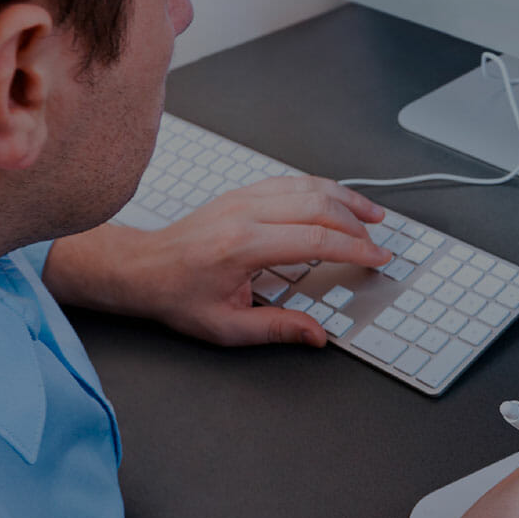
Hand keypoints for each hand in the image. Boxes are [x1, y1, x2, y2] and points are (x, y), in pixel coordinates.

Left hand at [44, 176, 390, 345]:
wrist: (141, 268)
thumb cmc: (177, 295)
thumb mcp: (226, 327)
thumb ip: (277, 329)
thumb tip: (317, 335)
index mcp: (244, 246)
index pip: (316, 239)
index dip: (354, 249)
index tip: (377, 258)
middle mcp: (246, 214)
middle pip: (319, 206)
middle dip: (357, 223)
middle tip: (377, 243)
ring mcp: (243, 198)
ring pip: (307, 186)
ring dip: (345, 199)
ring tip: (372, 214)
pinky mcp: (242, 193)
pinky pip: (290, 182)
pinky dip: (321, 189)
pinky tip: (337, 201)